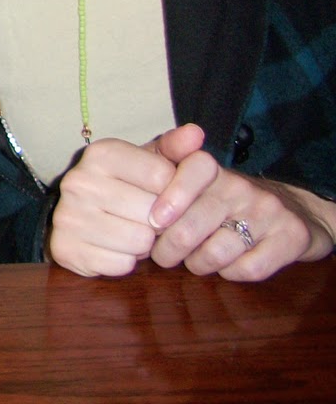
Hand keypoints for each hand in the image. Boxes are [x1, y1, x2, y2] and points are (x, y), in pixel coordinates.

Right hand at [48, 128, 194, 276]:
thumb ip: (175, 147)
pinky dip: (125, 260)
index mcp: (100, 153)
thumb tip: (196, 133)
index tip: (162, 193)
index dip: (173, 192)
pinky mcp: (66, 248)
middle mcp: (79, 180)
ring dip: (143, 243)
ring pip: (140, 241)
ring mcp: (69, 215)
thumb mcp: (147, 161)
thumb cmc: (122, 186)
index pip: (163, 176)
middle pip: (153, 213)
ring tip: (129, 230)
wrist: (75, 214)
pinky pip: (122, 265)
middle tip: (144, 216)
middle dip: (158, 221)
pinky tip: (114, 246)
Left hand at [145, 127, 335, 280]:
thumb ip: (161, 162)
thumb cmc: (218, 196)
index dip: (171, 196)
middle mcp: (242, 186)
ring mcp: (269, 211)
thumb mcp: (185, 173)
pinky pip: (249, 269)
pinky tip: (225, 265)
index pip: (194, 169)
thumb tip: (144, 164)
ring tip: (193, 260)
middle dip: (168, 248)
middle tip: (162, 254)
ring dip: (198, 264)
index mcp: (212, 168)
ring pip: (217, 252)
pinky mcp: (291, 237)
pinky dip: (230, 273)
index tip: (154, 220)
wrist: (290, 209)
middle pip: (192, 225)